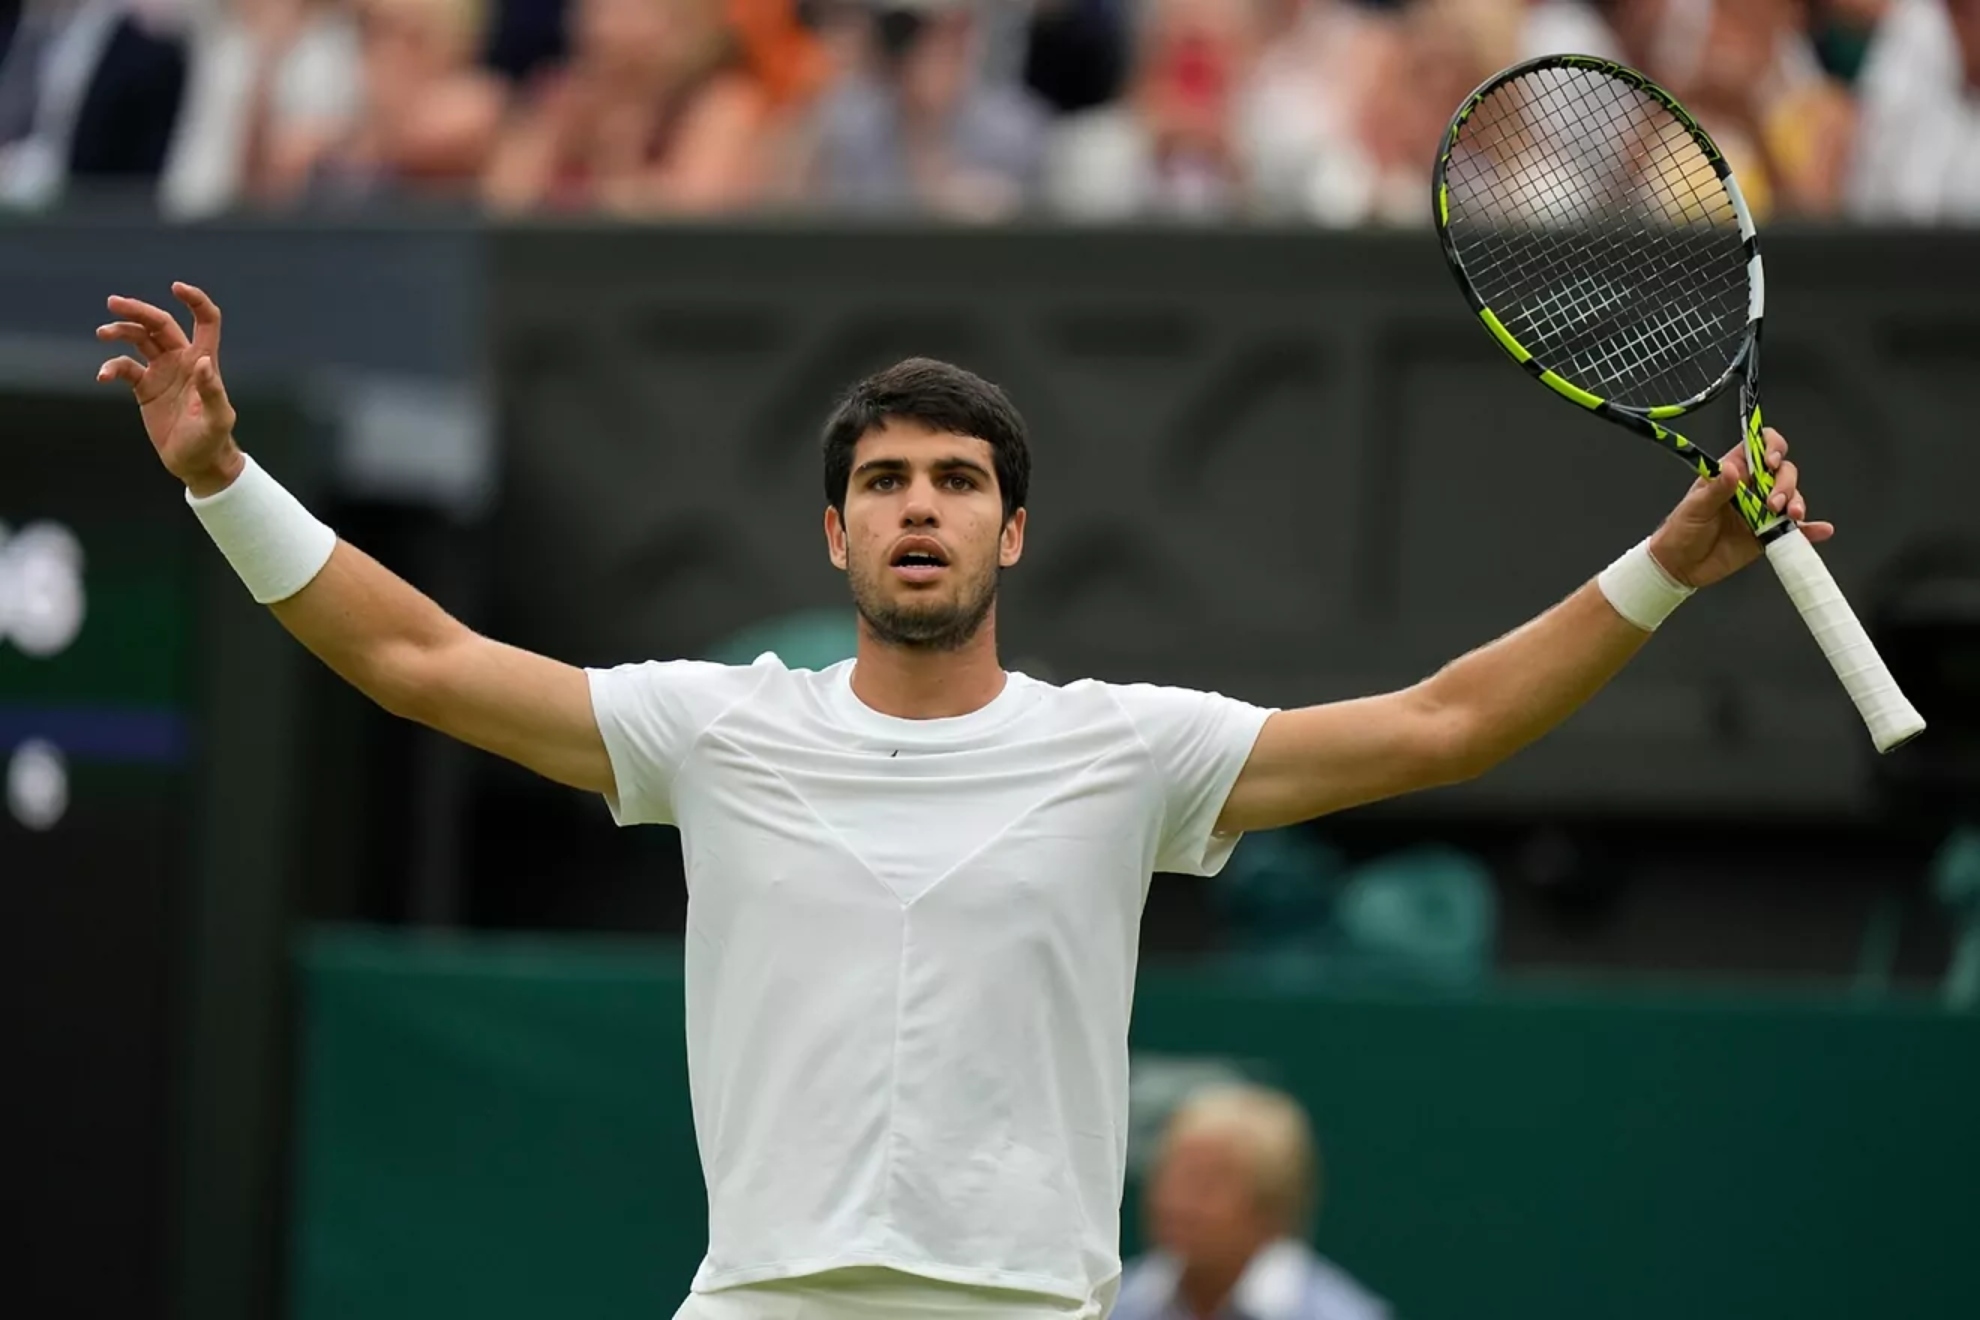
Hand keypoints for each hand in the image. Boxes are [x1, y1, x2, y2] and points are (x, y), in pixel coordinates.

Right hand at [95, 283, 244, 496]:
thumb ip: (212, 391)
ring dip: (121, 331)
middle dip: (139, 311)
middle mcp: (182, 361)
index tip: (175, 287)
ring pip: (139, 340)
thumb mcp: (217, 419)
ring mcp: (162, 372)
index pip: (205, 321)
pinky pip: (124, 367)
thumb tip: (202, 363)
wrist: (196, 463)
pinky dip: (111, 367)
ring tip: (103, 333)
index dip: (195, 301)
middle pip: (160, 324)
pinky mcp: (145, 387)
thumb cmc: (212, 441)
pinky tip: (102, 376)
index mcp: (204, 362)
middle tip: (114, 302)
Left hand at [1647, 426, 1834, 588]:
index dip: (1770, 447)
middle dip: (1785, 483)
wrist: (1680, 567)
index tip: (1771, 462)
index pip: (1758, 447)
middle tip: (1773, 503)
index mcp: (1731, 473)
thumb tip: (1731, 469)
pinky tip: (1819, 531)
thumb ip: (1715, 490)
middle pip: (1782, 472)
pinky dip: (1809, 529)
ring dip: (1797, 502)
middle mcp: (1751, 488)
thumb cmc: (1681, 531)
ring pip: (1791, 497)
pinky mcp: (1768, 534)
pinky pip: (1794, 529)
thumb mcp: (1694, 508)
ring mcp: (1762, 511)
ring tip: (1790, 515)